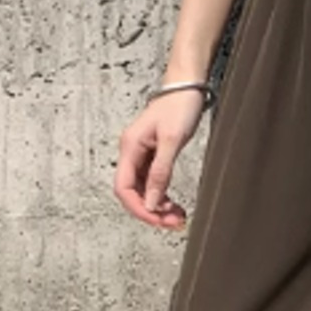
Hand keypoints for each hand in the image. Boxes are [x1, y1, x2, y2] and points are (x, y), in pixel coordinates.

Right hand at [113, 88, 208, 229]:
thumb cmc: (179, 107)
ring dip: (158, 206)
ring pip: (142, 190)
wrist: (187, 87)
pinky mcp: (153, 155)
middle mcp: (131, 152)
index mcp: (130, 147)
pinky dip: (162, 196)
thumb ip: (160, 173)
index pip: (123, 188)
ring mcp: (141, 155)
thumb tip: (151, 202)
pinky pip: (152, 183)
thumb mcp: (172, 140)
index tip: (159, 220)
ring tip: (178, 216)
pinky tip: (173, 204)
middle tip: (174, 223)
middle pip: (132, 193)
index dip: (139, 208)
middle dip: (151, 211)